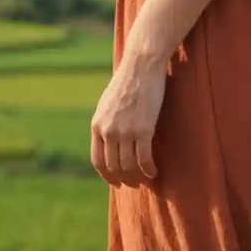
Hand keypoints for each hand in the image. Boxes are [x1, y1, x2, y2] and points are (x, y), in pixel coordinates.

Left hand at [90, 50, 166, 187]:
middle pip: (114, 166)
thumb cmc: (127, 82)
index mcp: (97, 125)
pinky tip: (154, 172)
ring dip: (137, 177)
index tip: (116, 182)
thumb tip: (109, 140)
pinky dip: (149, 169)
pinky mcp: (143, 129)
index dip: (107, 175)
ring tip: (145, 179)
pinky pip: (144, 159)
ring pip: (129, 166)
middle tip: (134, 184)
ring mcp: (125, 131)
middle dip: (124, 180)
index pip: (98, 160)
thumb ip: (105, 123)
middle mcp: (108, 131)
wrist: (141, 67)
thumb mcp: (107, 104)